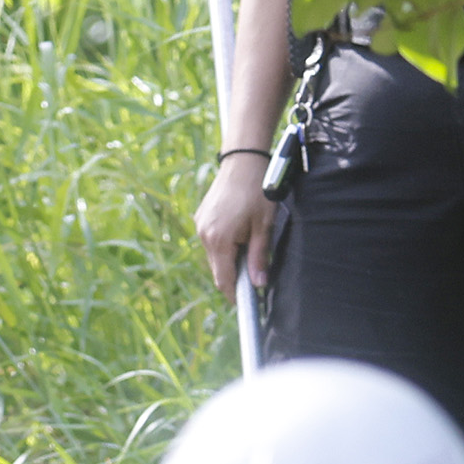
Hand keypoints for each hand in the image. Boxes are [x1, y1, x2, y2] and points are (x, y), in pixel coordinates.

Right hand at [194, 155, 278, 294]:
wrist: (243, 161)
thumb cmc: (257, 191)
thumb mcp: (264, 226)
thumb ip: (259, 257)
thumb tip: (259, 283)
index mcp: (219, 240)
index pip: (224, 279)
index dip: (234, 294)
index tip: (244, 303)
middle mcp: (204, 236)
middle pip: (218, 269)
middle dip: (233, 276)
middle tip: (253, 276)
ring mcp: (200, 226)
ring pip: (214, 254)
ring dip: (229, 258)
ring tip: (248, 247)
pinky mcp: (201, 217)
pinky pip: (211, 240)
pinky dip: (223, 244)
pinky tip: (239, 233)